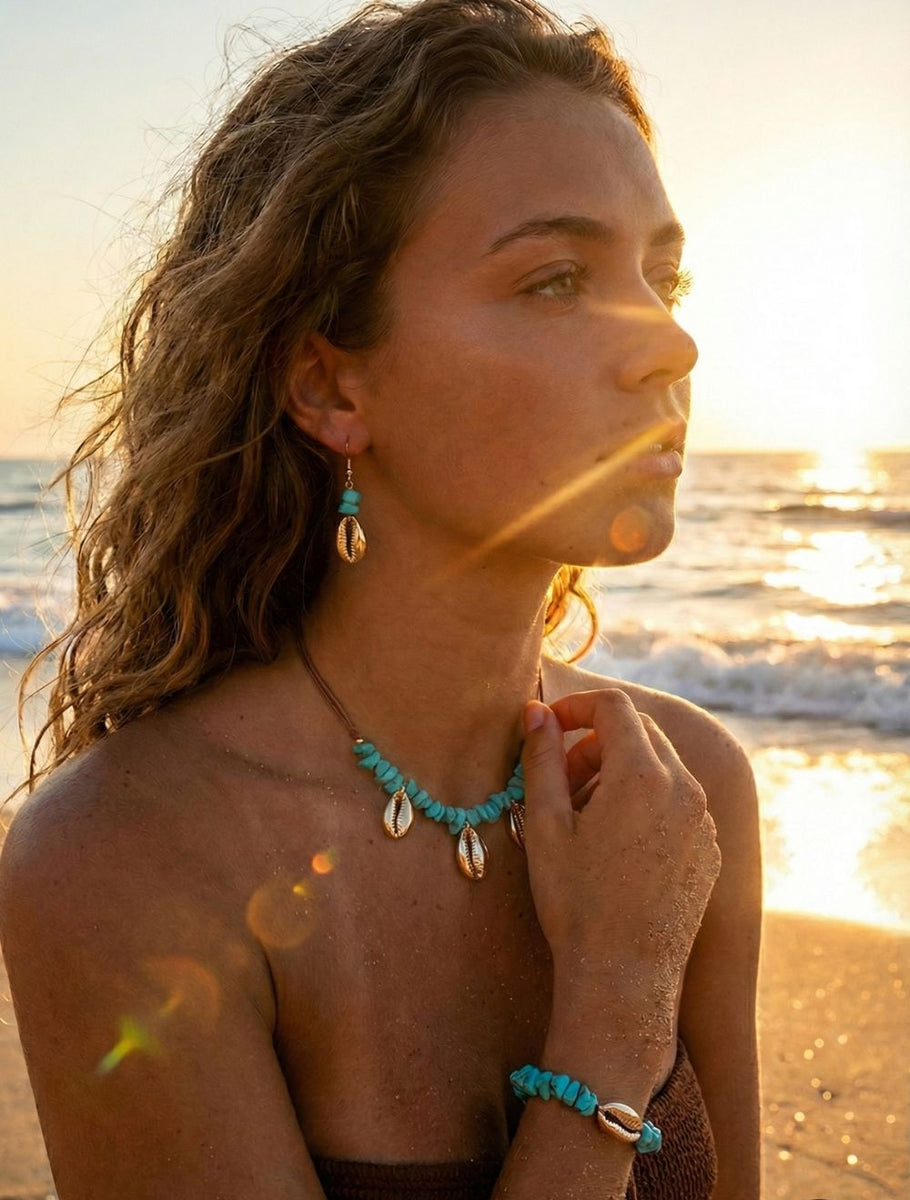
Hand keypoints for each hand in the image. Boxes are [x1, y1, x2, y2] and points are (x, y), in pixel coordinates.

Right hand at [520, 689, 721, 1017]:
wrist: (623, 977)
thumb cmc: (576, 903)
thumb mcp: (545, 825)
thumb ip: (542, 757)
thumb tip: (537, 712)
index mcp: (643, 775)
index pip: (614, 708)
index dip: (576, 707)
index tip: (548, 727)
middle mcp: (685, 789)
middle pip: (640, 733)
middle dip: (596, 742)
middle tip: (562, 780)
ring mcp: (703, 822)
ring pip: (661, 768)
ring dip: (620, 773)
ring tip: (584, 817)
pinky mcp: (708, 850)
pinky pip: (678, 803)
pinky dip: (646, 803)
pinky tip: (614, 846)